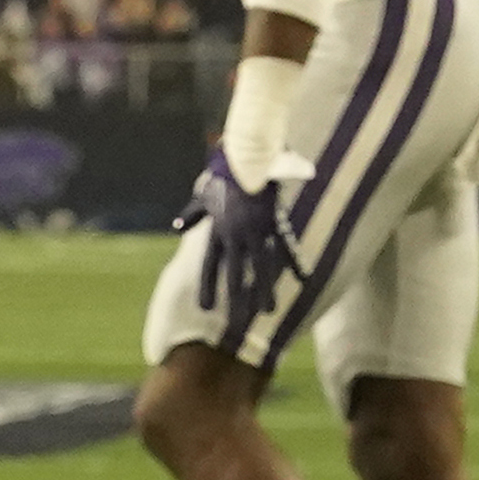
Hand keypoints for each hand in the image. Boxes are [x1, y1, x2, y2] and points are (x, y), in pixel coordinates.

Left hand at [182, 146, 302, 327]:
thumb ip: (193, 214)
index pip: (210, 267)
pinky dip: (294, 262)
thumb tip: (177, 227)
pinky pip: (285, 247)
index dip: (209, 288)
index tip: (207, 309)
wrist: (246, 154)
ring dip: (264, 291)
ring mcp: (255, 230)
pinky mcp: (274, 221)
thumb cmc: (225, 173)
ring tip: (267, 312)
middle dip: (236, 301)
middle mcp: (235, 235)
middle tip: (237, 325)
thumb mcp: (205, 195)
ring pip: (260, 268)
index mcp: (218, 231)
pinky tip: (301, 279)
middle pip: (235, 275)